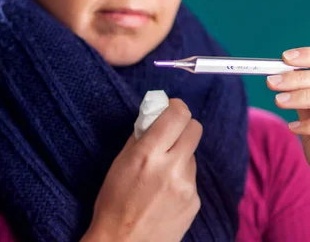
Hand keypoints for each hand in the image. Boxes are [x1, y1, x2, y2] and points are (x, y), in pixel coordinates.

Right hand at [83, 99, 201, 241]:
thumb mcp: (120, 163)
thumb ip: (140, 136)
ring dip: (181, 156)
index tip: (171, 109)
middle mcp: (172, 167)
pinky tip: (165, 193)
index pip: (178, 114)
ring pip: (192, 155)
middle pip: (195, 128)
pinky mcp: (195, 202)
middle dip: (184, 127)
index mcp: (148, 154)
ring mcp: (187, 186)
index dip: (176, 107)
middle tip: (171, 134)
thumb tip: (156, 114)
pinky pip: (192, 178)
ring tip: (161, 174)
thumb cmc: (113, 203)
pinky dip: (181, 178)